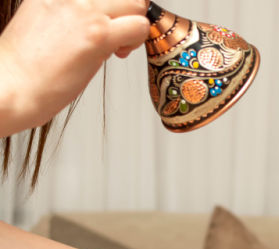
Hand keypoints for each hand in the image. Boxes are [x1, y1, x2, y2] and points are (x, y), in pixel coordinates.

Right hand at [0, 0, 148, 132]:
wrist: (9, 85)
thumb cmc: (25, 65)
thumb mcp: (45, 21)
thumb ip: (73, 14)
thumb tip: (101, 17)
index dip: (113, 5)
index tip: (106, 20)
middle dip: (128, 12)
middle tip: (116, 35)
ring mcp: (85, 11)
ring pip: (137, 3)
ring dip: (134, 25)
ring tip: (117, 45)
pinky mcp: (98, 34)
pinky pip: (139, 26)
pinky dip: (136, 41)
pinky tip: (118, 53)